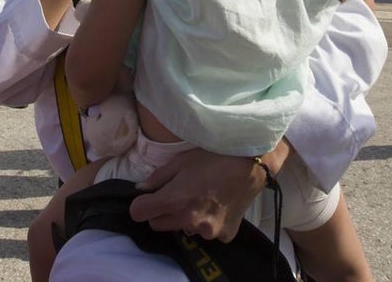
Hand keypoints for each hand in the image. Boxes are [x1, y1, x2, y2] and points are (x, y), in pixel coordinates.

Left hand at [128, 148, 263, 240]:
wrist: (253, 164)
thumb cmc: (215, 156)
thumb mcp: (182, 160)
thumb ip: (159, 177)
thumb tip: (141, 189)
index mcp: (174, 200)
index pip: (139, 212)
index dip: (141, 203)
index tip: (148, 197)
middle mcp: (189, 220)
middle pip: (158, 224)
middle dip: (162, 211)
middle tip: (177, 194)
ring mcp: (208, 231)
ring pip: (183, 229)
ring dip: (185, 218)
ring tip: (201, 198)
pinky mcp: (224, 235)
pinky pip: (207, 232)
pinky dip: (209, 222)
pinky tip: (218, 206)